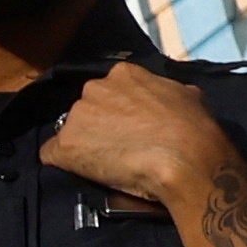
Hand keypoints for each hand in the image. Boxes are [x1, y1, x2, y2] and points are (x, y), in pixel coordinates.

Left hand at [40, 60, 244, 210]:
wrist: (185, 157)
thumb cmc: (192, 126)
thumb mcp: (187, 95)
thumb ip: (166, 93)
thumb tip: (168, 101)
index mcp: (124, 73)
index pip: (111, 90)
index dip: (119, 111)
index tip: (130, 126)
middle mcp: (95, 88)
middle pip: (88, 108)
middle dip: (100, 125)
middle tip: (119, 146)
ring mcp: (77, 116)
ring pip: (73, 131)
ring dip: (85, 145)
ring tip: (106, 164)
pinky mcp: (65, 146)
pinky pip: (54, 155)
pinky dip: (67, 164)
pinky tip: (83, 173)